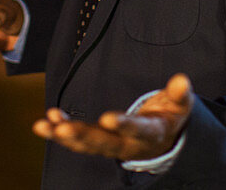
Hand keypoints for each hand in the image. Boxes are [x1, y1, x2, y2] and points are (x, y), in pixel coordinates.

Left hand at [33, 73, 193, 161]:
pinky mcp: (99, 141)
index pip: (137, 129)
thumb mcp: (181, 106)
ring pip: (86, 145)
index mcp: (151, 133)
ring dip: (63, 136)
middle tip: (64, 130)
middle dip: (83, 136)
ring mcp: (112, 145)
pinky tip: (49, 119)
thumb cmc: (171, 117)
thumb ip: (180, 94)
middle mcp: (129, 144)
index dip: (123, 125)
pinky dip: (61, 130)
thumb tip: (182, 79)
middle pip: (105, 143)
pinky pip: (78, 140)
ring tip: (43, 127)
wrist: (165, 141)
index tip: (108, 118)